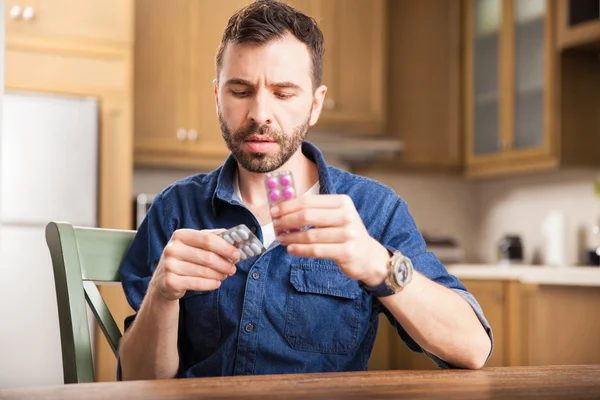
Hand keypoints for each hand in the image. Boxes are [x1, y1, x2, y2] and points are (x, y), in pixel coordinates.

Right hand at [149, 229, 239, 301]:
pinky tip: (216, 283)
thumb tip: (233, 236)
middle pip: (208, 257)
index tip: (237, 254)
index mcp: (180, 235)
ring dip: (219, 274)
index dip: (225, 247)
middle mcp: (172, 248)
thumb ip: (212, 238)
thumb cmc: (185, 259)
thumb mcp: (194, 244)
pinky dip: (212, 284)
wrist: (163, 281)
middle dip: (225, 264)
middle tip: (233, 268)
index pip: (207, 239)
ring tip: (224, 275)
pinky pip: (198, 283)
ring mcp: (169, 265)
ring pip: (204, 271)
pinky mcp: (170, 282)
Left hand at [271, 195, 389, 286]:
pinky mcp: (346, 251)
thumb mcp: (336, 216)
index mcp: (342, 202)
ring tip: (281, 239)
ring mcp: (348, 234)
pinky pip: (316, 250)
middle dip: (286, 220)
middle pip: (307, 216)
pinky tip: (291, 249)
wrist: (369, 256)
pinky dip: (300, 250)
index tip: (274, 211)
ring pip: (310, 235)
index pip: (309, 201)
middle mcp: (347, 215)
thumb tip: (283, 209)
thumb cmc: (346, 234)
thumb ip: (315, 211)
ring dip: (291, 237)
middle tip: (275, 225)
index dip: (288, 206)